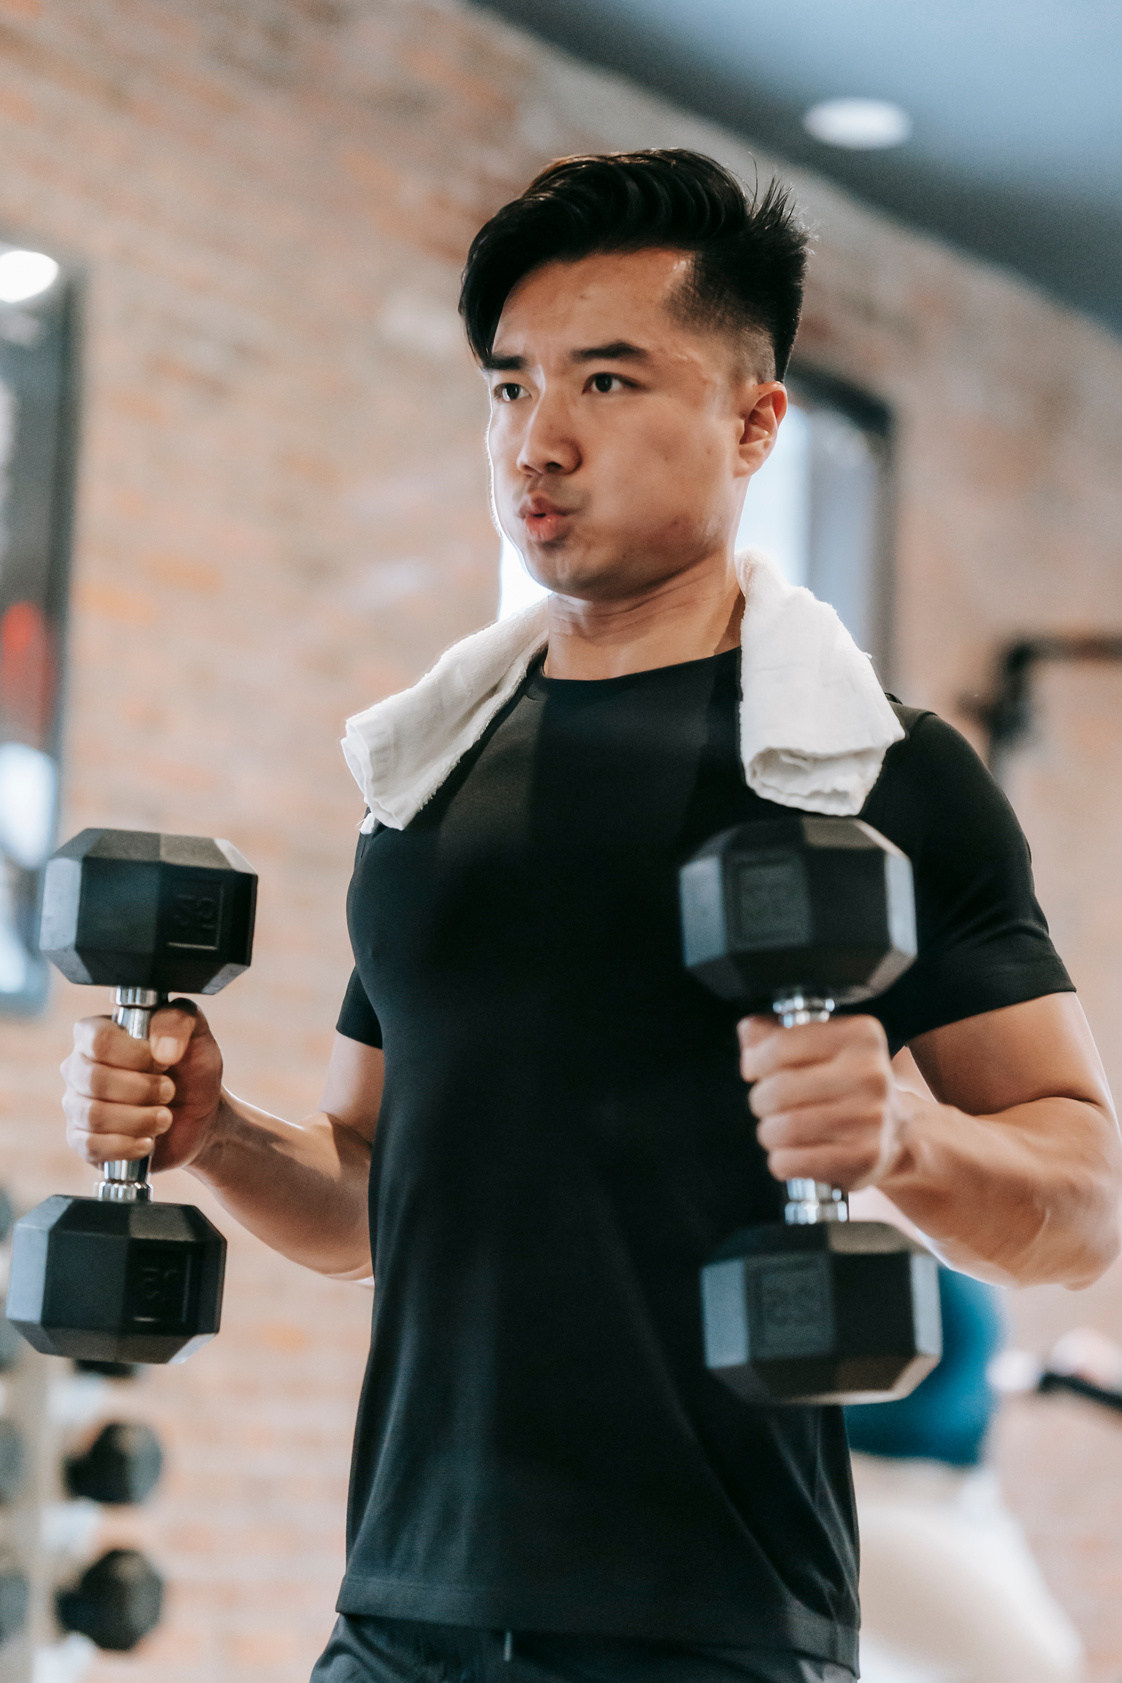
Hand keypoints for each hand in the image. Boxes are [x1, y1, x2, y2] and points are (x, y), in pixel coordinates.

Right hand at [61, 1003, 224, 1173]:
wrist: (198, 1117)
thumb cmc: (190, 1069)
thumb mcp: (196, 1035)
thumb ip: (178, 1021)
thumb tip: (161, 1050)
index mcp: (98, 1033)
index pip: (98, 1039)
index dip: (136, 1054)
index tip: (165, 1062)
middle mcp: (79, 1067)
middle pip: (95, 1079)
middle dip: (143, 1089)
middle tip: (170, 1090)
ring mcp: (77, 1105)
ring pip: (94, 1115)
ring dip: (140, 1119)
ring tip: (165, 1117)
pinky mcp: (82, 1140)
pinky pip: (91, 1146)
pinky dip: (126, 1146)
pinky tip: (147, 1142)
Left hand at [738, 1012, 904, 1189]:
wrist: (892, 1133)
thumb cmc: (844, 1084)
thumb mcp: (819, 1048)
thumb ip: (776, 1035)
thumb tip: (749, 1031)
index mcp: (861, 1037)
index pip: (783, 1045)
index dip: (757, 1060)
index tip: (754, 1070)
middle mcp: (871, 1075)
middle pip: (781, 1089)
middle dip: (761, 1100)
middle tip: (766, 1105)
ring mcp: (872, 1119)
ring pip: (785, 1128)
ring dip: (768, 1132)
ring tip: (777, 1130)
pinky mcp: (865, 1158)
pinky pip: (794, 1161)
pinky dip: (780, 1161)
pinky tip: (791, 1153)